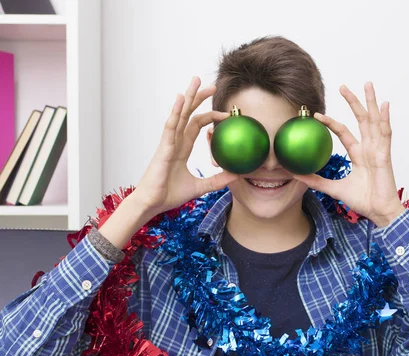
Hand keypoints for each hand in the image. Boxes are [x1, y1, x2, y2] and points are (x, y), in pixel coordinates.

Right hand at [130, 76, 238, 216]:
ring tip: (196, 81)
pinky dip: (176, 111)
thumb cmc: (169, 195)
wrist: (152, 204)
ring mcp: (168, 142)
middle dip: (199, 98)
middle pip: (189, 114)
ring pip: (180, 114)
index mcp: (181, 148)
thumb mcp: (200, 187)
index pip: (197, 125)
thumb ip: (217, 180)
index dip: (211, 116)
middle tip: (212, 84)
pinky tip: (181, 98)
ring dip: (188, 97)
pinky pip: (170, 126)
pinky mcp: (163, 148)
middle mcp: (175, 141)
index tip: (226, 113)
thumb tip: (237, 175)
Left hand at [293, 82, 404, 227]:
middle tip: (343, 86)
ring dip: (371, 102)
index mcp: (359, 154)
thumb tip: (295, 175)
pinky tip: (384, 105)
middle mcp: (369, 148)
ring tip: (368, 84)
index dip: (331, 123)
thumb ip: (317, 181)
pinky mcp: (385, 155)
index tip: (316, 114)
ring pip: (374, 121)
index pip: (344, 132)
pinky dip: (385, 119)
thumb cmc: (363, 201)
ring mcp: (378, 150)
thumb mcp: (334, 189)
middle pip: (361, 120)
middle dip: (354, 102)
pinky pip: (385, 134)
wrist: (379, 212)